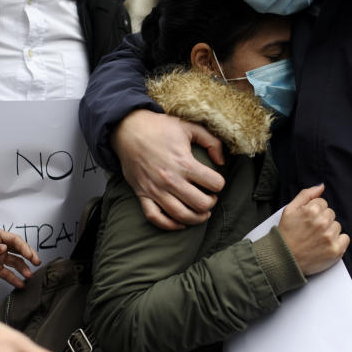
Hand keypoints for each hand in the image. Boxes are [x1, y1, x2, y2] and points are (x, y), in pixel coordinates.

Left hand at [0, 227, 40, 288]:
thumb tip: (3, 249)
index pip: (13, 240)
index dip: (24, 246)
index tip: (31, 254)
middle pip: (17, 250)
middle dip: (28, 256)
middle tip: (37, 262)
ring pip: (14, 262)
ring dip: (22, 269)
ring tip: (29, 276)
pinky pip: (6, 273)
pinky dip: (13, 278)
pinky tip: (20, 283)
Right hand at [112, 109, 225, 230]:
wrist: (128, 129)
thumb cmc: (160, 127)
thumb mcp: (189, 126)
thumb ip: (211, 141)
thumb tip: (222, 161)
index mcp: (184, 162)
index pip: (215, 183)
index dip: (219, 184)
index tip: (216, 181)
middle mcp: (171, 179)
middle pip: (201, 204)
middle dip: (211, 203)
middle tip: (210, 197)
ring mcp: (155, 189)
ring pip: (181, 216)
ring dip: (196, 218)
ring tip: (201, 212)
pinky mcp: (142, 194)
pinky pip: (155, 218)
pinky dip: (169, 225)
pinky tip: (180, 223)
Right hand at [277, 184, 349, 275]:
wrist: (284, 260)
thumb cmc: (286, 235)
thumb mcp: (290, 210)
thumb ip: (306, 195)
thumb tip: (321, 186)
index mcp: (311, 210)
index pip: (323, 203)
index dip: (314, 212)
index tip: (308, 221)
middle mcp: (322, 222)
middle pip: (331, 214)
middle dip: (322, 220)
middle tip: (311, 231)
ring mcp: (329, 236)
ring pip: (337, 226)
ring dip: (329, 231)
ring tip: (316, 239)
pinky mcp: (336, 249)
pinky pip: (345, 238)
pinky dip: (338, 242)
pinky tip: (325, 245)